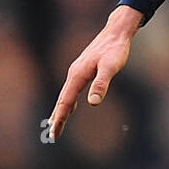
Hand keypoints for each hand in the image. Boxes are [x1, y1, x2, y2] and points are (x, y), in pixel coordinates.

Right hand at [49, 5, 142, 139]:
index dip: (60, 117)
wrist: (116, 33)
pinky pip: (72, 90)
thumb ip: (101, 84)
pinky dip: (69, 102)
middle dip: (57, 118)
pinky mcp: (83, 70)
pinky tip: (71, 107)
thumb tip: (93, 103)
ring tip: (56, 125)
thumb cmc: (115, 50)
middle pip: (63, 100)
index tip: (54, 132)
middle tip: (52, 136)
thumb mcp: (111, 67)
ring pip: (66, 95)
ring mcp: (77, 72)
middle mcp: (74, 73)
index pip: (66, 101)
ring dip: (62, 111)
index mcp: (77, 75)